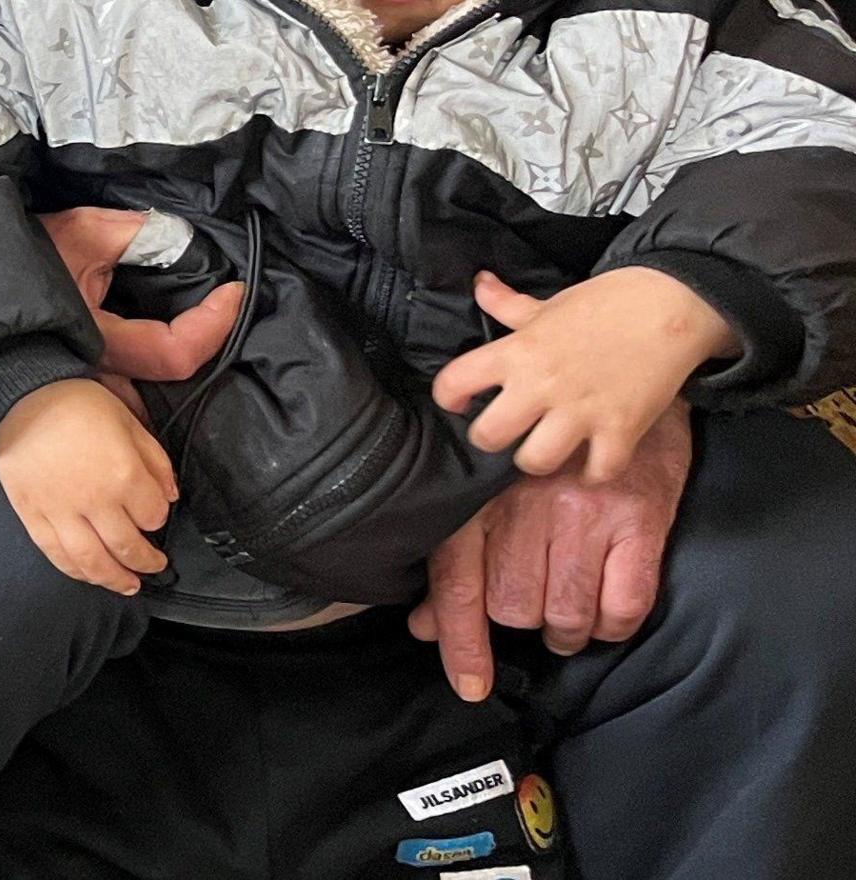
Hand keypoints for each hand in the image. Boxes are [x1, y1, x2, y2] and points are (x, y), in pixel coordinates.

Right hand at [0, 377, 178, 594]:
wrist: (18, 397)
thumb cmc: (76, 404)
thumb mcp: (127, 420)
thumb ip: (154, 459)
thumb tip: (170, 495)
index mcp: (123, 474)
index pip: (154, 515)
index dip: (159, 517)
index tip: (155, 513)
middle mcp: (94, 500)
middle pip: (127, 546)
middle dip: (146, 561)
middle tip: (155, 564)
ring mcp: (60, 511)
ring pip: (92, 560)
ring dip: (115, 579)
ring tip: (129, 585)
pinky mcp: (32, 515)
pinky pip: (55, 553)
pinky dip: (74, 570)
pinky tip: (88, 575)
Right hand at [37, 207, 247, 398]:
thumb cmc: (14, 258)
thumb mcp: (81, 233)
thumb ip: (138, 234)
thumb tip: (181, 237)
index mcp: (100, 344)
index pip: (176, 351)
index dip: (215, 323)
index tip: (235, 289)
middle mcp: (94, 375)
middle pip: (166, 381)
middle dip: (201, 350)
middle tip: (222, 309)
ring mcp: (83, 381)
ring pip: (145, 393)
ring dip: (172, 361)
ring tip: (197, 326)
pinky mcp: (75, 372)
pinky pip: (125, 384)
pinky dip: (146, 365)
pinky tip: (155, 336)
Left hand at [408, 403, 691, 699]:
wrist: (611, 376)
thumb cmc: (539, 445)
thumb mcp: (482, 486)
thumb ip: (454, 558)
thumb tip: (424, 625)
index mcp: (477, 498)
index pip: (459, 585)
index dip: (463, 642)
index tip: (471, 685)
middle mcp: (527, 507)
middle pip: (515, 606)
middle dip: (522, 622)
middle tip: (533, 609)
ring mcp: (585, 516)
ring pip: (568, 613)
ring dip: (567, 630)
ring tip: (566, 619)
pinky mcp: (638, 522)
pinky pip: (625, 604)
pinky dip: (613, 624)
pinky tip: (604, 617)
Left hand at [433, 267, 732, 482]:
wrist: (669, 307)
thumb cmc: (603, 304)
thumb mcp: (547, 305)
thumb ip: (508, 303)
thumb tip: (478, 283)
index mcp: (516, 352)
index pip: (455, 381)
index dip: (448, 396)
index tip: (458, 402)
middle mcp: (541, 385)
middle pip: (490, 436)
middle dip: (490, 438)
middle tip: (503, 432)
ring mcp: (582, 412)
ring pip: (537, 460)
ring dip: (536, 460)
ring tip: (542, 449)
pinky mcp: (621, 429)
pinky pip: (598, 470)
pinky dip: (592, 473)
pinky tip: (589, 462)